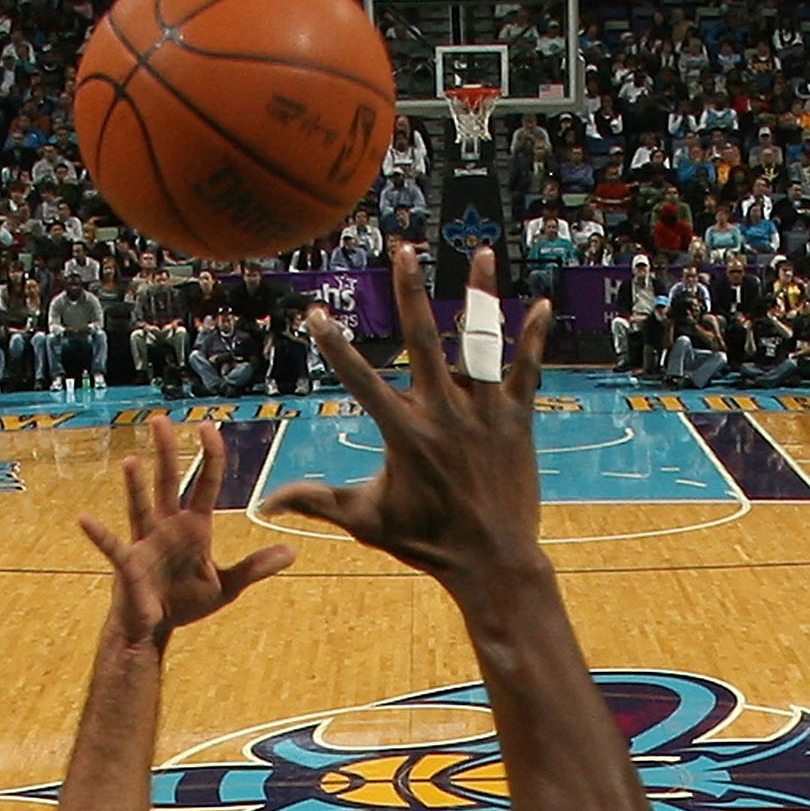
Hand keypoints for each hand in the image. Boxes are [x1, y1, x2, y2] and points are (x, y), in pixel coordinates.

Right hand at [80, 412, 291, 646]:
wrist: (157, 627)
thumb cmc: (186, 601)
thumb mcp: (227, 586)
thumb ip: (255, 568)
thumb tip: (292, 552)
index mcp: (194, 527)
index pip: (206, 483)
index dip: (210, 455)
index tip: (209, 425)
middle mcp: (168, 526)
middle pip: (168, 482)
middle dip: (166, 452)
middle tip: (161, 419)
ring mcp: (146, 542)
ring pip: (140, 508)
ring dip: (135, 487)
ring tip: (131, 462)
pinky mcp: (129, 564)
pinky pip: (113, 547)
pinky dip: (99, 534)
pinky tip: (84, 519)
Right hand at [265, 246, 550, 594]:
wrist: (492, 562)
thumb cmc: (426, 543)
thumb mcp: (365, 520)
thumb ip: (316, 501)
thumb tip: (266, 503)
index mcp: (403, 432)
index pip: (360, 379)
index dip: (336, 347)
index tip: (315, 313)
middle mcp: (442, 412)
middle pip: (422, 338)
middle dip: (410, 290)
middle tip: (403, 248)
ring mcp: (482, 412)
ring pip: (478, 342)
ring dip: (479, 294)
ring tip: (479, 251)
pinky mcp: (516, 420)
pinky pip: (526, 370)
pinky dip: (534, 338)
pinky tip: (543, 304)